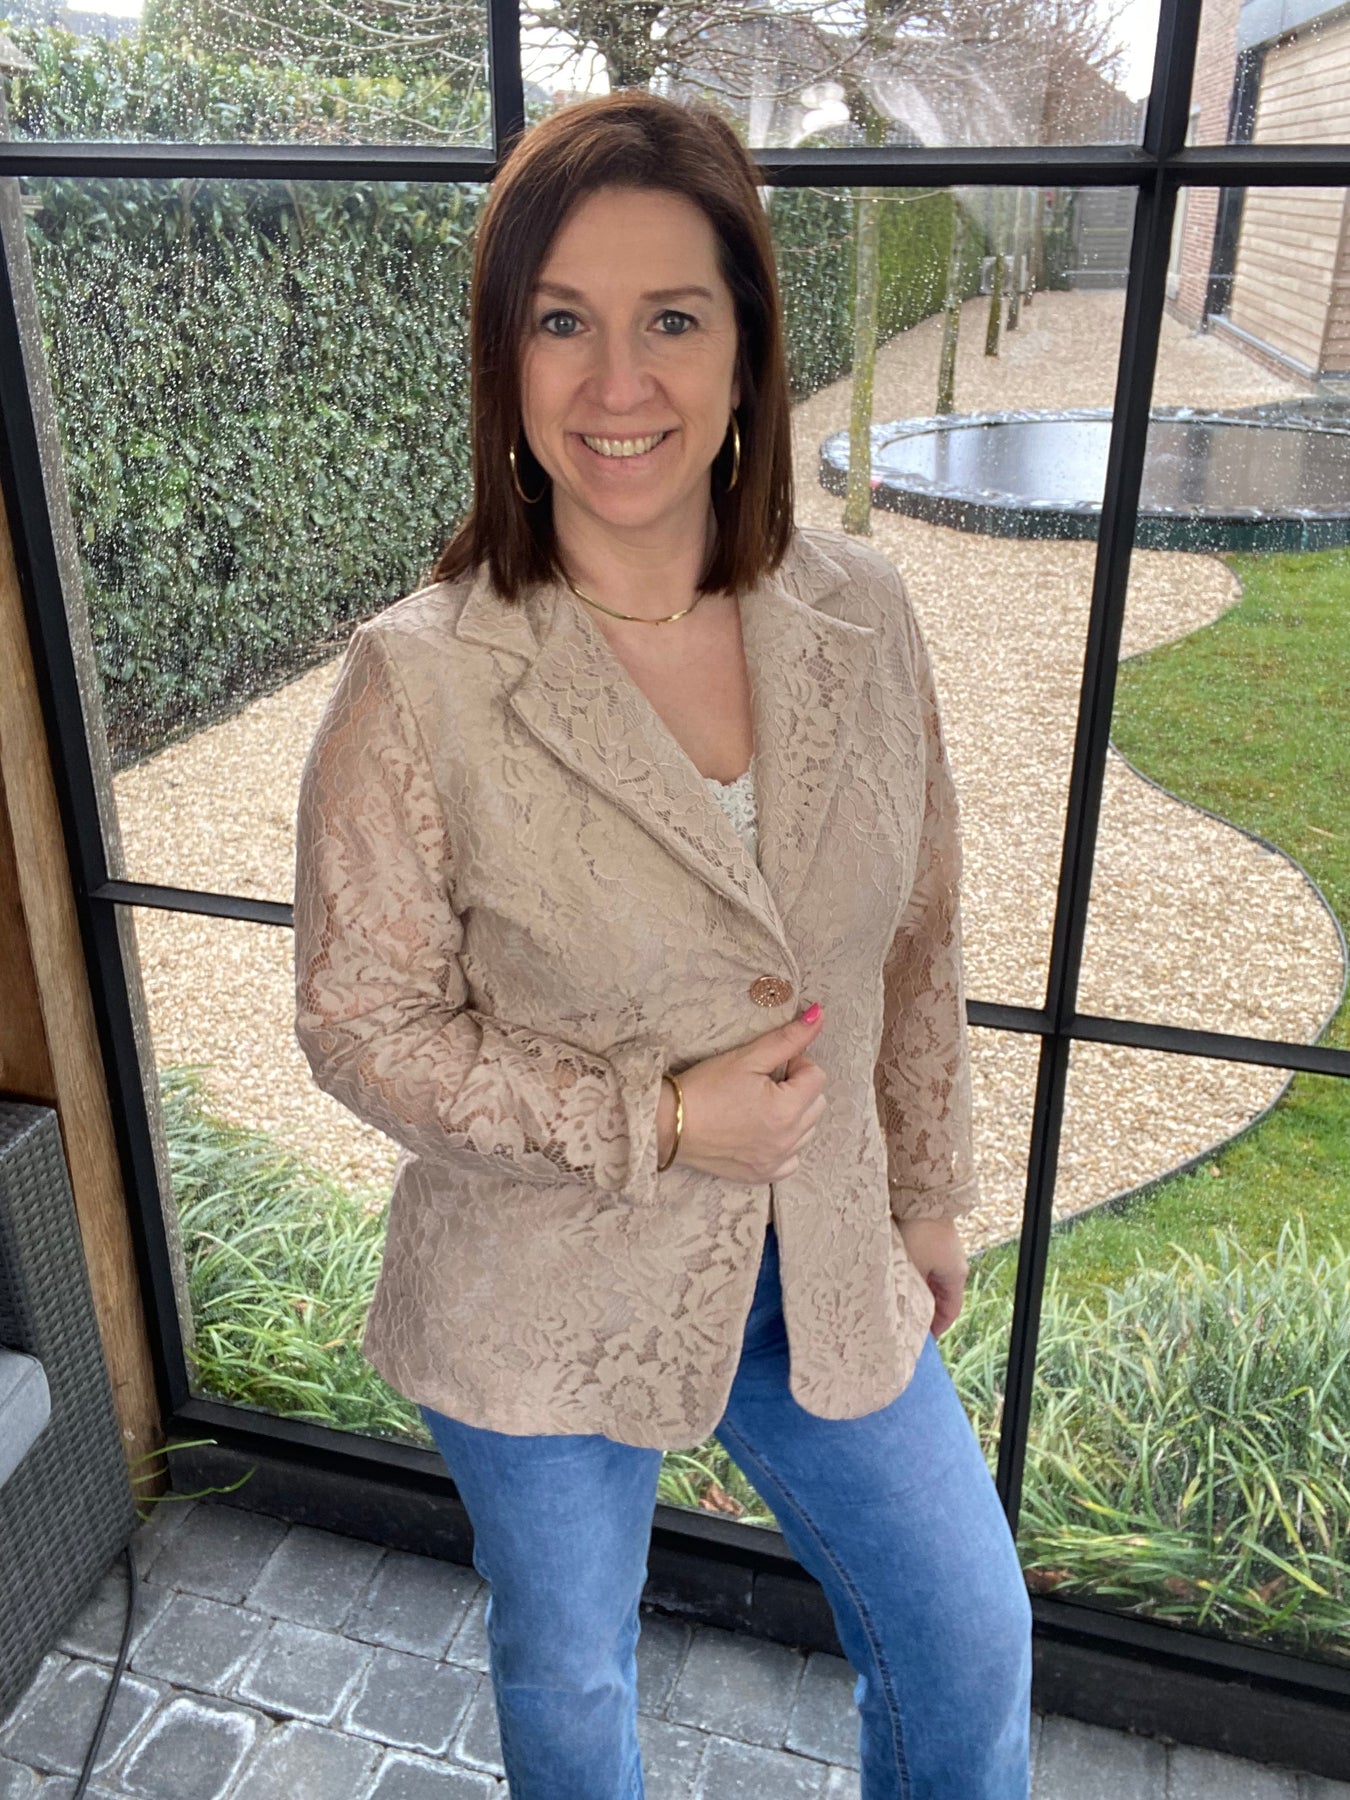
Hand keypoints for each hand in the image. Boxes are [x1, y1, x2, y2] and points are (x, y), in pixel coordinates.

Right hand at [656, 1006, 828, 1182]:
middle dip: (797, 1088)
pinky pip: (792, 1159)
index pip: (817, 1076)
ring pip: (807, 1131)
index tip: (769, 1066)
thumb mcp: (747, 1057)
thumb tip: (819, 1014)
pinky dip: (784, 1144)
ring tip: (760, 1106)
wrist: (669, 1125)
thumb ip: (787, 1038)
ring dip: (794, 1115)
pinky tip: (761, 1132)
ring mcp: (776, 1161)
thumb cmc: (705, 1088)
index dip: (795, 1063)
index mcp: (787, 1109)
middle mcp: (787, 1140)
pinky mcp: (762, 1175)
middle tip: (764, 1083)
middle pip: (816, 1104)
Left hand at [897, 1217, 968, 1337]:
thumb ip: (910, 1291)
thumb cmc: (918, 1231)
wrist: (922, 1194)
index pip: (951, 1311)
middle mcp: (953, 1264)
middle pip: (941, 1296)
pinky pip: (925, 1264)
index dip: (938, 1327)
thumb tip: (902, 1312)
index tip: (924, 1339)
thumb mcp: (913, 1267)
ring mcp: (943, 1250)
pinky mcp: (932, 1237)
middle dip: (926, 1310)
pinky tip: (899, 1276)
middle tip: (908, 1324)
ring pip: (931, 1279)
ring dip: (919, 1291)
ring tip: (900, 1301)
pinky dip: (915, 1274)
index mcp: (955, 1275)